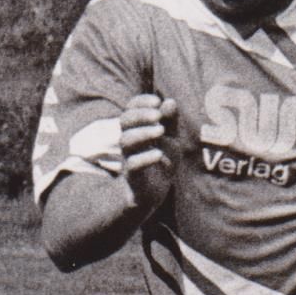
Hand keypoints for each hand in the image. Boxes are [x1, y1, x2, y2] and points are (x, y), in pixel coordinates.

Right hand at [117, 95, 177, 211]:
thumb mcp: (171, 138)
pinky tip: (159, 154)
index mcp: (136, 129)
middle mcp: (129, 141)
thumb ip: (170, 121)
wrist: (155, 193)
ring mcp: (129, 158)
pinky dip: (146, 157)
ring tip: (161, 131)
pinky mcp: (132, 176)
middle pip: (124, 121)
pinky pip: (133, 165)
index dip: (141, 102)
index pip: (131, 109)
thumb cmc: (161, 161)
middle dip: (141, 114)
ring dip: (143, 133)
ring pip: (125, 141)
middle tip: (158, 116)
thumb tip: (169, 101)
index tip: (157, 101)